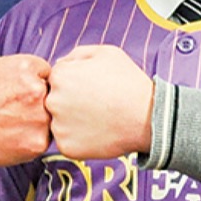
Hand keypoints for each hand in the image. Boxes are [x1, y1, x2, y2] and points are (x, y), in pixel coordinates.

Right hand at [0, 52, 51, 169]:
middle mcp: (36, 90)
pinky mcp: (37, 142)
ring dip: (35, 121)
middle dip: (37, 101)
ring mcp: (39, 118)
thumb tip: (11, 64)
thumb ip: (4, 61)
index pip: (46, 72)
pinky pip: (43, 139)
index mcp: (25, 67)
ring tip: (9, 124)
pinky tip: (10, 136)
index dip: (33, 81)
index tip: (22, 91)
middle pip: (51, 95)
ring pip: (49, 119)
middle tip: (15, 109)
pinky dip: (29, 139)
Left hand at [46, 45, 153, 160]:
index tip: (91, 88)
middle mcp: (52, 100)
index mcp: (59, 75)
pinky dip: (79, 139)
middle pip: (53, 100)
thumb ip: (77, 54)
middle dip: (69, 102)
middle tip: (94, 105)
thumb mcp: (105, 53)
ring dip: (71, 121)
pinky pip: (66, 141)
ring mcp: (58, 125)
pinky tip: (96, 132)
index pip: (55, 79)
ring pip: (58, 122)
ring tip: (96, 119)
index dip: (74, 83)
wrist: (147, 118)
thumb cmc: (128, 83)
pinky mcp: (66, 146)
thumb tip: (60, 63)